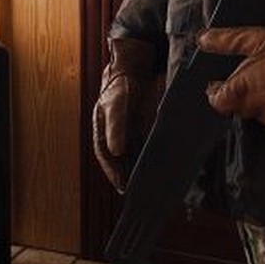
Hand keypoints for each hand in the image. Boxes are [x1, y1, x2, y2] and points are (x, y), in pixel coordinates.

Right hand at [91, 37, 155, 189]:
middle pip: (120, 161)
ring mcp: (127, 135)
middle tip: (140, 193)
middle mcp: (114, 137)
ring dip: (141, 170)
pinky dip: (152, 158)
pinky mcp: (141, 132)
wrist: (132, 71)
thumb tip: (115, 151)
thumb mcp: (117, 106)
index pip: (105, 157)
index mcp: (101, 133)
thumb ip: (116, 128)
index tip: (123, 187)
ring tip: (153, 184)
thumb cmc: (120, 89)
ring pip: (133, 157)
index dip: (113, 173)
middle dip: (129, 177)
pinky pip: (146, 149)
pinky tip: (162, 165)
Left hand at [198, 26, 264, 135]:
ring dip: (260, 103)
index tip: (218, 87)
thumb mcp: (255, 39)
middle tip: (252, 81)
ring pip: (258, 114)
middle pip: (238, 107)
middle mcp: (253, 107)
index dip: (216, 93)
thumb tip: (203, 40)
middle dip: (240, 96)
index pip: (217, 102)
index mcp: (240, 89)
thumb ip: (226, 41)